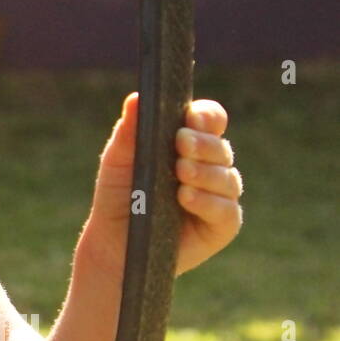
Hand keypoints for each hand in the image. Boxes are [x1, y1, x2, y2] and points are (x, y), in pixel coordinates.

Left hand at [83, 92, 243, 276]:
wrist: (112, 243)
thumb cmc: (118, 196)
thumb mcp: (118, 162)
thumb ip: (129, 132)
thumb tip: (137, 97)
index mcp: (190, 144)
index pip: (210, 120)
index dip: (206, 116)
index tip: (190, 118)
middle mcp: (210, 167)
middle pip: (221, 147)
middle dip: (203, 144)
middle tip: (181, 144)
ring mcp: (219, 196)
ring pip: (227, 178)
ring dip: (205, 173)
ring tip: (181, 172)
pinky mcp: (221, 226)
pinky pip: (226, 211)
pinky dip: (207, 202)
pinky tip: (186, 197)